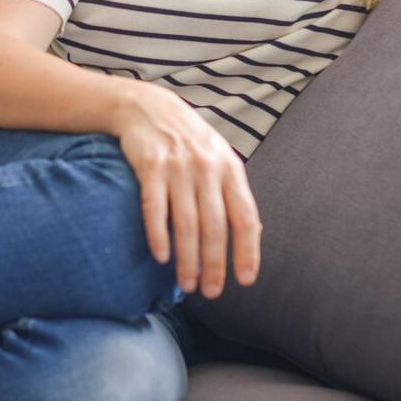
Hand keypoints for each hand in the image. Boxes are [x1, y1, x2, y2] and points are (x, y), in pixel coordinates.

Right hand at [111, 79, 262, 297]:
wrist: (149, 108)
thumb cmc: (189, 142)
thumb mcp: (219, 159)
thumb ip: (232, 193)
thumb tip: (251, 233)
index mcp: (230, 169)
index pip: (245, 217)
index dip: (247, 251)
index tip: (245, 280)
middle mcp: (208, 169)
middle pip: (215, 226)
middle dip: (214, 264)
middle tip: (210, 293)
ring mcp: (179, 167)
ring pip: (186, 222)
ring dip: (187, 258)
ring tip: (186, 285)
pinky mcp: (150, 166)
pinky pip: (155, 207)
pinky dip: (158, 234)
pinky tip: (160, 257)